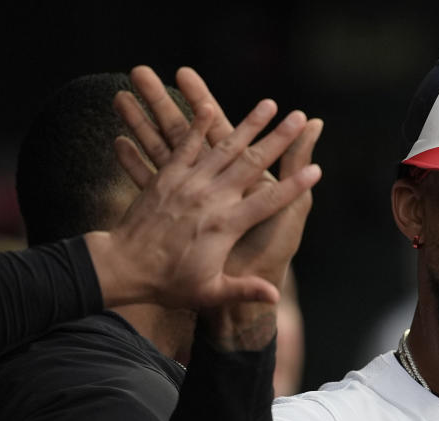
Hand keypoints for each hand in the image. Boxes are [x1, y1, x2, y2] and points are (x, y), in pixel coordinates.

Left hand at [85, 93, 320, 310]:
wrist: (122, 267)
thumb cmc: (168, 284)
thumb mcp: (209, 293)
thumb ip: (244, 290)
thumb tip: (273, 297)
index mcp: (225, 226)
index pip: (269, 201)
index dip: (294, 186)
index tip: (316, 170)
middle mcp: (210, 199)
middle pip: (252, 163)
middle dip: (278, 139)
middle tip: (298, 117)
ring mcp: (188, 184)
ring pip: (223, 147)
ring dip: (248, 124)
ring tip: (268, 104)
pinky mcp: (166, 177)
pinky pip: (184, 146)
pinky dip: (196, 126)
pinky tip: (207, 107)